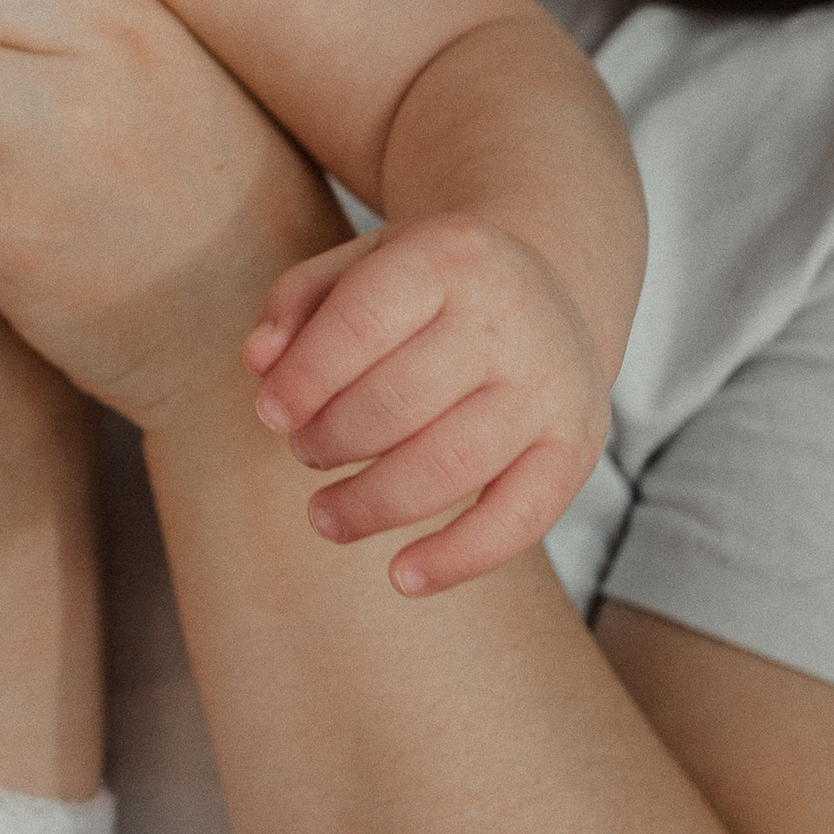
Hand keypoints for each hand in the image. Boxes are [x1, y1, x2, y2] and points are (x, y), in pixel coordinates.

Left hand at [245, 219, 612, 595]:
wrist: (551, 291)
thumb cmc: (430, 289)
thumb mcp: (364, 265)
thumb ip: (298, 302)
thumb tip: (257, 363)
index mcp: (450, 255)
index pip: (363, 320)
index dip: (306, 377)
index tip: (270, 414)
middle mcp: (511, 319)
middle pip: (399, 401)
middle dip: (331, 439)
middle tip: (304, 451)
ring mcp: (551, 386)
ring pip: (449, 466)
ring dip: (371, 504)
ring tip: (325, 515)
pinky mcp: (576, 448)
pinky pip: (519, 521)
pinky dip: (457, 559)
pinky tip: (402, 578)